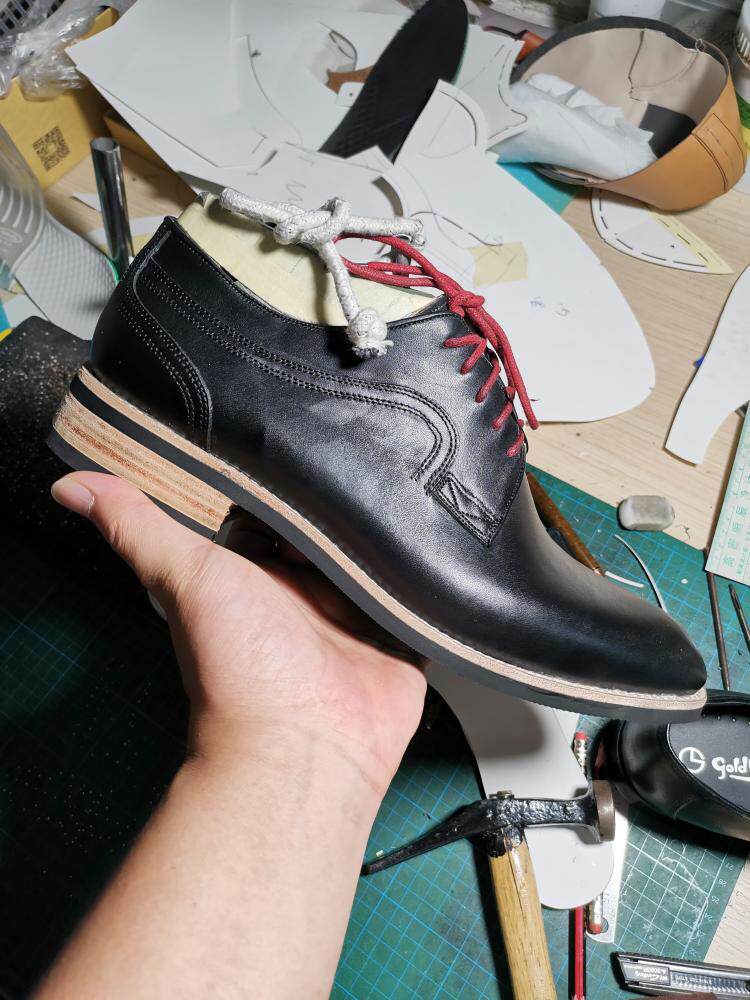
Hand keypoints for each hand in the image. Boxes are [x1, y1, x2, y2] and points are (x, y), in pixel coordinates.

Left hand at [51, 472, 426, 796]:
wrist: (302, 746)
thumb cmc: (239, 669)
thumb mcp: (185, 578)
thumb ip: (137, 527)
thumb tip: (70, 484)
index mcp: (259, 574)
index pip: (277, 512)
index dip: (287, 483)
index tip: (302, 442)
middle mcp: (307, 591)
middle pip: (333, 530)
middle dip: (347, 504)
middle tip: (369, 458)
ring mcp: (357, 613)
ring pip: (378, 556)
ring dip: (389, 534)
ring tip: (413, 485)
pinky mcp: (401, 633)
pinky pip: (421, 594)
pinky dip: (428, 576)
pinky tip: (440, 541)